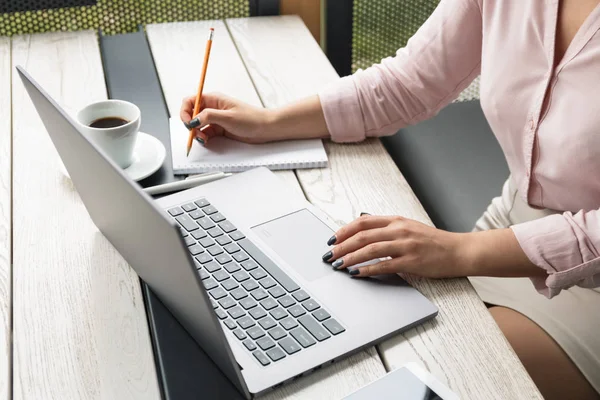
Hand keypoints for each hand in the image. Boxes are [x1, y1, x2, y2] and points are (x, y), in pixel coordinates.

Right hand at [180, 92, 273, 143]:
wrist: (265, 129)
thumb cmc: (251, 119)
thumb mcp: (228, 117)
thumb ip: (209, 116)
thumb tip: (193, 119)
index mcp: (213, 99)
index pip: (190, 101)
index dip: (185, 111)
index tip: (187, 123)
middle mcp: (213, 108)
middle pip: (192, 114)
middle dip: (190, 124)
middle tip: (195, 133)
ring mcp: (216, 119)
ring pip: (198, 125)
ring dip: (197, 132)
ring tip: (203, 138)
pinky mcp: (219, 129)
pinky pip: (205, 133)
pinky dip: (203, 137)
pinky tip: (207, 140)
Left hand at [322, 215, 466, 277]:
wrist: (458, 251)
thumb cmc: (433, 241)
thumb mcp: (408, 227)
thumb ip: (387, 227)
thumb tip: (362, 225)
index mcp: (396, 221)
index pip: (363, 222)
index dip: (344, 230)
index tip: (332, 239)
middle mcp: (399, 230)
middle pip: (363, 236)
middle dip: (342, 246)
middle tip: (329, 255)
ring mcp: (406, 245)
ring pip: (371, 249)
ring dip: (351, 258)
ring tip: (338, 265)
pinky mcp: (412, 261)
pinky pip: (385, 265)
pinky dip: (368, 269)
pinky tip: (357, 273)